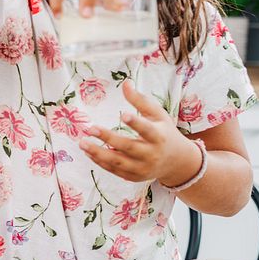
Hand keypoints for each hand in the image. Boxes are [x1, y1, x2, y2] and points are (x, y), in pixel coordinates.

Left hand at [79, 80, 201, 184]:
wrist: (176, 162)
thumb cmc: (164, 132)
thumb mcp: (157, 115)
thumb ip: (140, 100)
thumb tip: (125, 82)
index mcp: (159, 136)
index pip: (147, 130)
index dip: (136, 123)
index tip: (123, 115)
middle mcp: (151, 154)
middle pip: (129, 147)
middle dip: (109, 138)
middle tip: (90, 128)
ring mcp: (143, 168)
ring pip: (118, 162)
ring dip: (98, 153)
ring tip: (82, 143)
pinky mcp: (134, 177)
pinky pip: (114, 170)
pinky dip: (100, 162)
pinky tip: (88, 152)